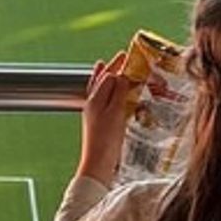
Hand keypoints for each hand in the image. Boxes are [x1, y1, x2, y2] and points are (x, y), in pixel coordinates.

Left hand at [76, 57, 131, 183]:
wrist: (98, 164)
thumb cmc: (106, 140)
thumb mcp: (115, 112)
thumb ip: (118, 92)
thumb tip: (121, 75)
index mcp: (95, 99)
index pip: (107, 75)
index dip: (118, 65)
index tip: (127, 55)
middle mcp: (92, 104)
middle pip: (102, 80)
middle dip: (112, 68)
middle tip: (122, 57)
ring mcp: (94, 114)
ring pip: (100, 90)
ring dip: (107, 78)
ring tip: (109, 68)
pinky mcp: (99, 123)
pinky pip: (104, 102)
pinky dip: (109, 93)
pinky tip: (113, 96)